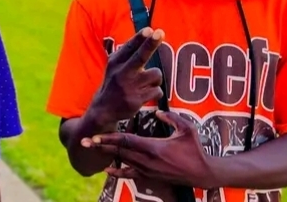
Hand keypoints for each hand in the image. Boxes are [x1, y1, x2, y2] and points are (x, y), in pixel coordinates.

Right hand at [86, 27, 164, 125]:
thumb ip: (128, 52)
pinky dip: (154, 92)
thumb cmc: (115, 82)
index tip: (149, 30)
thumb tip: (149, 32)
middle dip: (150, 44)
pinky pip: (157, 91)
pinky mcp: (136, 100)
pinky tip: (143, 94)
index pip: (130, 47)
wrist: (104, 109)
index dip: (140, 38)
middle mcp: (121, 73)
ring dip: (155, 79)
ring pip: (156, 75)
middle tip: (160, 33)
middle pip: (140, 56)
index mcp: (115, 62)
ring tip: (145, 83)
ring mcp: (129, 87)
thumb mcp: (115, 66)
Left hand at [86, 111, 215, 188]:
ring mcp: (147, 170)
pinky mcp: (150, 176)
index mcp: (154, 148)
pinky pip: (130, 174)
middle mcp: (147, 160)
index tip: (95, 135)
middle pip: (119, 151)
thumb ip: (170, 117)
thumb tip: (156, 110)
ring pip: (122, 161)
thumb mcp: (186, 128)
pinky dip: (117, 171)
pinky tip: (107, 170)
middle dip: (101, 145)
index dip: (109, 137)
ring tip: (91, 150)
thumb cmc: (195, 149)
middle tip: (84, 141)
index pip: (126, 141)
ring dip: (106, 154)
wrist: (202, 173)